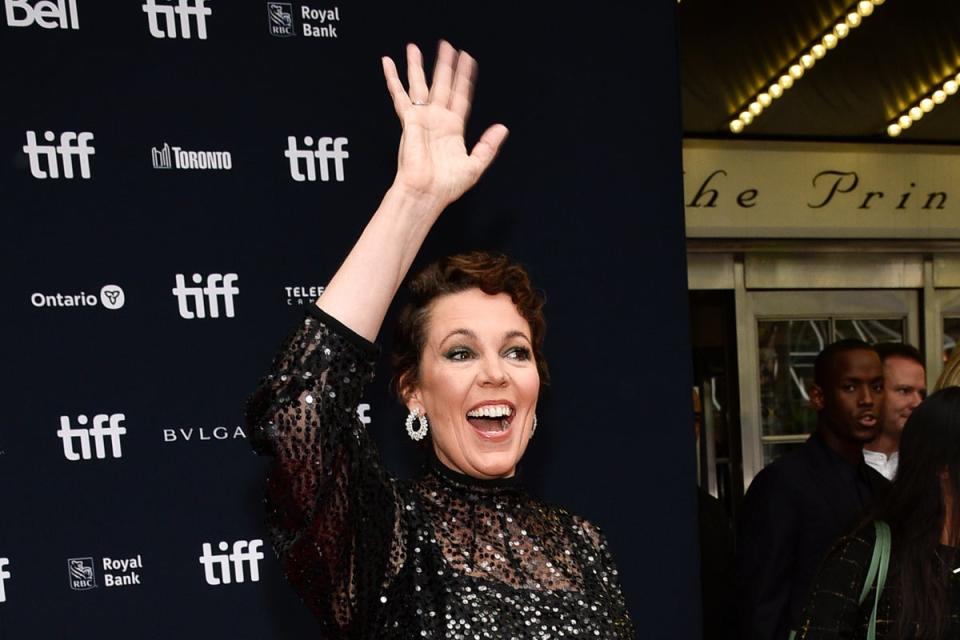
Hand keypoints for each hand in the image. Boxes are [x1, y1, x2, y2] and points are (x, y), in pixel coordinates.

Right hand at [382, 41, 508, 209]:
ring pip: (420, 85)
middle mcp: (437, 121)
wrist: (426, 193)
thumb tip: (502, 128)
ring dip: (417, 66)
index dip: (464, 78)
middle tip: (446, 45)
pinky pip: (400, 96)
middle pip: (441, 85)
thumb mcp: (475, 165)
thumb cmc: (446, 186)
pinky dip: (393, 79)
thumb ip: (488, 146)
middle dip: (444, 65)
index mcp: (452, 129)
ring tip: (414, 47)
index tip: (467, 59)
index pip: (460, 96)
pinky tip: (388, 63)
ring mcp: (422, 119)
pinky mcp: (409, 121)